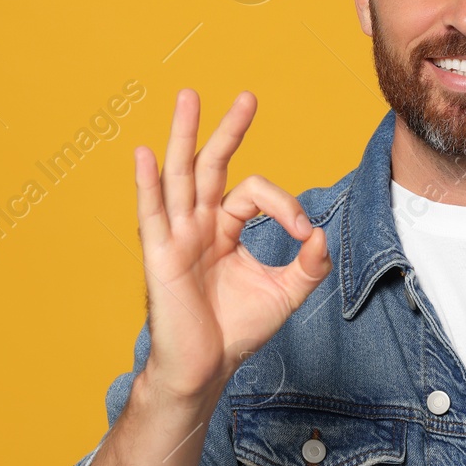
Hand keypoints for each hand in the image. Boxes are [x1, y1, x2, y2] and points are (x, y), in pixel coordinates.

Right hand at [133, 89, 331, 400]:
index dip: (283, 204)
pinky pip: (152, 214)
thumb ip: (308, 264)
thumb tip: (321, 234)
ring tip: (188, 97)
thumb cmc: (237, 331)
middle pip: (211, 166)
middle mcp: (199, 225)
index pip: (252, 193)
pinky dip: (147, 183)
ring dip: (184, 135)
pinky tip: (144, 154)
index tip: (304, 231)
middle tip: (247, 97)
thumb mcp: (285, 293)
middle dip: (228, 130)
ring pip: (180, 176)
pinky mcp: (161, 256)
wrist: (206, 369)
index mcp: (225, 229)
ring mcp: (177, 237)